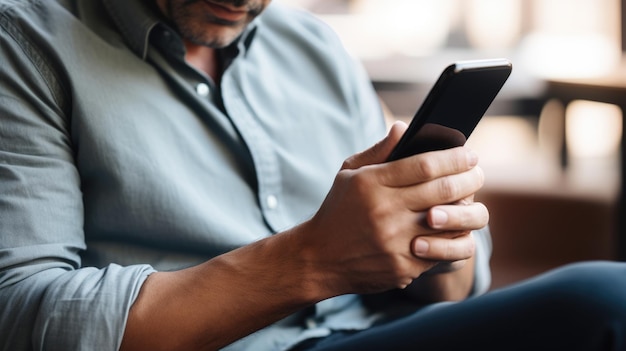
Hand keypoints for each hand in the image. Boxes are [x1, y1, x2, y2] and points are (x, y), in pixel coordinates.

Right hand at [296, 121, 488, 296]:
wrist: (318, 258)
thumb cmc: (337, 211)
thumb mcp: (349, 174)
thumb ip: (379, 151)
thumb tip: (404, 127)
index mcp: (371, 184)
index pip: (424, 165)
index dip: (453, 158)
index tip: (469, 154)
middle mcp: (384, 211)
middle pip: (442, 190)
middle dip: (469, 178)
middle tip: (477, 172)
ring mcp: (394, 242)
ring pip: (449, 222)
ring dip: (468, 209)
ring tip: (473, 199)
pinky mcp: (402, 267)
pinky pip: (441, 250)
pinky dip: (452, 237)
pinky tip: (457, 226)